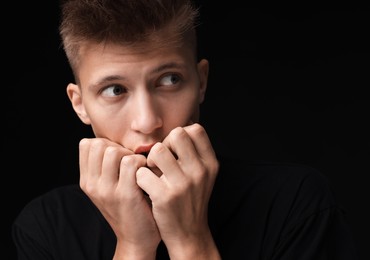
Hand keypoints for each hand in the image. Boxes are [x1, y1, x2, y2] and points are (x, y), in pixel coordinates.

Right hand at [78, 138, 160, 258]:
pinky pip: (131, 163)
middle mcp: (92, 185)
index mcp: (86, 181)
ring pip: (114, 151)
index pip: (86, 144)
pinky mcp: (125, 195)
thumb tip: (114, 140)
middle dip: (119, 147)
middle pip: (100, 144)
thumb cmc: (128, 207)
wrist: (136, 239)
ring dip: (131, 155)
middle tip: (132, 162)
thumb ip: (105, 166)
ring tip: (139, 168)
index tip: (120, 156)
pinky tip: (147, 174)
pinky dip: (142, 163)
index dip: (106, 143)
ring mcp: (107, 191)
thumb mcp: (108, 188)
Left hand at [136, 123, 219, 258]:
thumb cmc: (191, 199)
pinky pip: (143, 172)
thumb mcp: (203, 175)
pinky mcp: (165, 197)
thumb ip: (195, 152)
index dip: (181, 134)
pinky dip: (140, 178)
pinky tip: (146, 187)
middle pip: (177, 134)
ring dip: (150, 159)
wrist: (189, 234)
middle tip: (161, 160)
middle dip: (165, 144)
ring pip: (157, 150)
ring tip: (153, 172)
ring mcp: (183, 184)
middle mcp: (200, 171)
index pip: (195, 129)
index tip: (175, 150)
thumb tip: (183, 124)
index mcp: (210, 163)